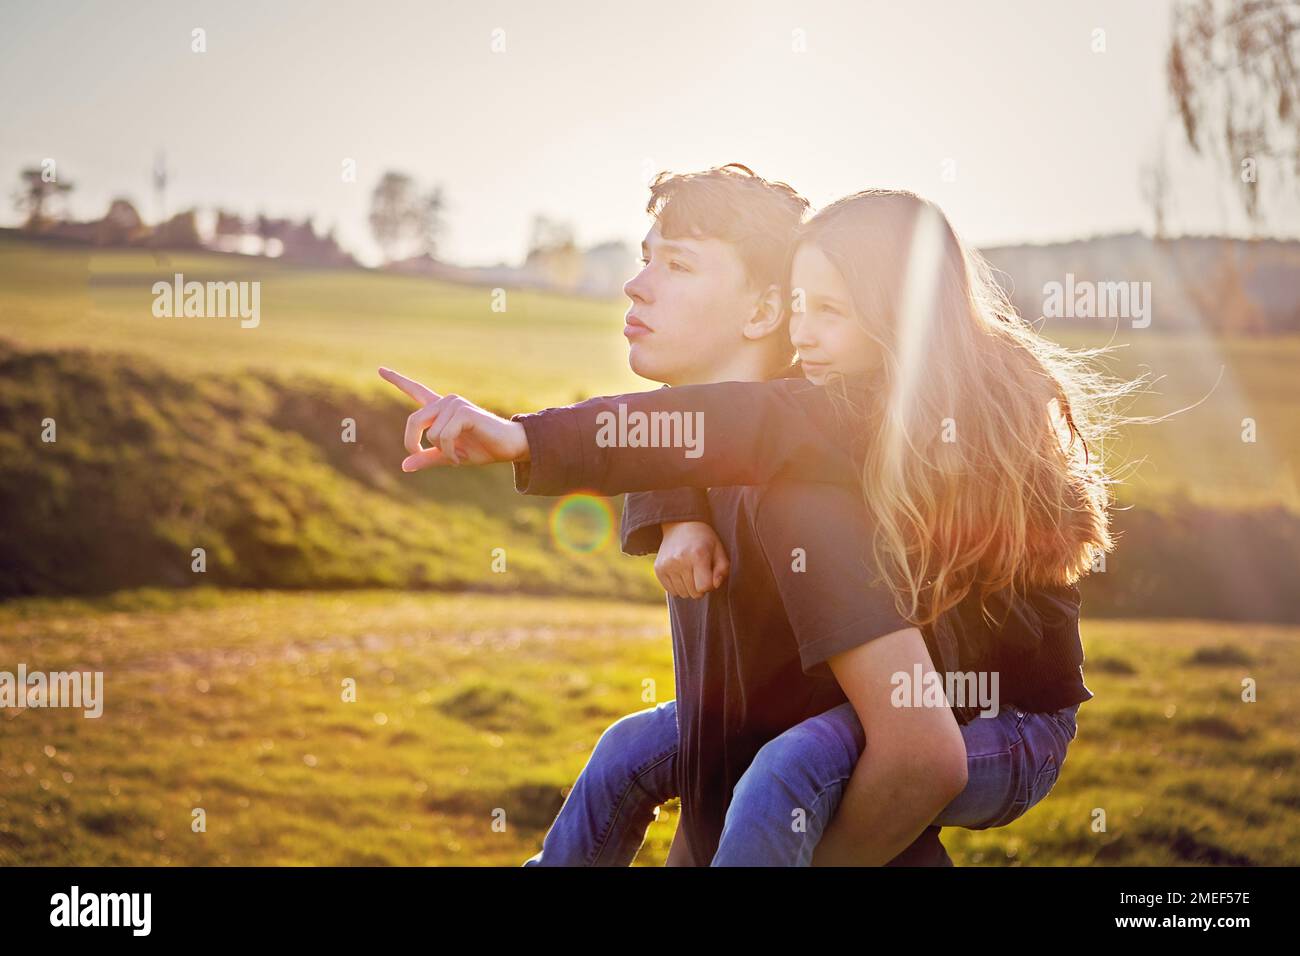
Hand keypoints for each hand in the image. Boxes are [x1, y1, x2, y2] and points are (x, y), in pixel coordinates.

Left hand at [378, 367, 529, 470]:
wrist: (508, 447)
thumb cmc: (482, 449)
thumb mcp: (449, 456)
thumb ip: (427, 458)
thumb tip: (404, 466)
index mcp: (440, 410)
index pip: (415, 391)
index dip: (397, 381)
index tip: (380, 369)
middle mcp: (445, 402)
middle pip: (413, 421)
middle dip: (413, 444)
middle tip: (422, 457)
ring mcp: (455, 404)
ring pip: (431, 433)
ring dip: (443, 451)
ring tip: (459, 454)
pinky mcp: (464, 411)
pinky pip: (444, 436)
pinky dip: (450, 451)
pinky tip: (461, 455)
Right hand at [654, 521, 728, 598]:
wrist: (680, 525)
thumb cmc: (704, 540)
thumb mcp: (719, 549)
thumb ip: (722, 569)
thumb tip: (715, 585)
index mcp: (698, 555)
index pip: (704, 587)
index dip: (710, 584)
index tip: (709, 574)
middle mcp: (680, 560)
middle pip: (694, 593)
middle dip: (700, 587)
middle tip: (700, 573)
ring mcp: (667, 565)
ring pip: (683, 594)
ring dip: (689, 587)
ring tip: (690, 572)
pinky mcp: (658, 569)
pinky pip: (672, 591)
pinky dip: (678, 587)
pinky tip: (681, 573)